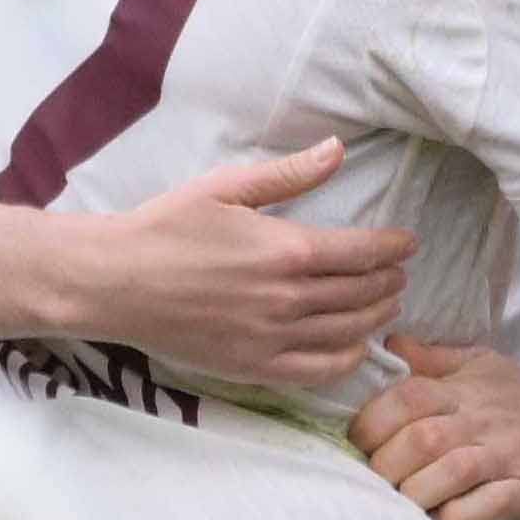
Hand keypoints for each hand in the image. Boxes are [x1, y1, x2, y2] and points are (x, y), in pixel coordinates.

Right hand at [67, 138, 407, 383]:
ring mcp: (275, 338)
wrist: (112, 282)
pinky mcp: (256, 368)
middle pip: (364, 293)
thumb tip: (338, 150)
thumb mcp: (225, 188)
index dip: (394, 248)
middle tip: (398, 273)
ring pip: (350, 331)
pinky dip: (349, 358)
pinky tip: (357, 345)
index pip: (364, 252)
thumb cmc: (164, 228)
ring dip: (378, 316)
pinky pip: (321, 370)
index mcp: (287, 250)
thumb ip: (288, 174)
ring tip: (387, 303)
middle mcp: (289, 299)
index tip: (407, 243)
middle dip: (389, 280)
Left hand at [356, 336, 519, 519]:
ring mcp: (511, 456)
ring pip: (448, 473)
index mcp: (467, 389)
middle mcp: (486, 419)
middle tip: (382, 483)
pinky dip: (456, 518)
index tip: (363, 446)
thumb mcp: (486, 368)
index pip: (404, 396)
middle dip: (387, 467)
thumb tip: (387, 345)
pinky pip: (484, 508)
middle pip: (420, 439)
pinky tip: (449, 519)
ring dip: (417, 495)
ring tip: (410, 504)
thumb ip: (434, 361)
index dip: (371, 423)